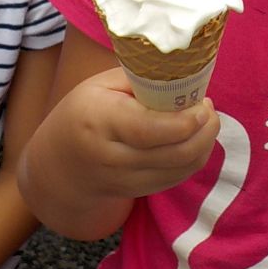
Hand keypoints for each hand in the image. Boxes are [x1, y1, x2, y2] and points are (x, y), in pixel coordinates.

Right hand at [47, 67, 220, 200]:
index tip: (202, 105)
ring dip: (204, 144)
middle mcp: (111, 157)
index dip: (182, 121)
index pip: (146, 129)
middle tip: (208, 108)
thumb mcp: (102, 85)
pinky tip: (196, 137)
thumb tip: (184, 76)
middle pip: (171, 154)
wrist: (59, 164)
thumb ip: (141, 79)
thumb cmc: (85, 111)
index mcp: (99, 120)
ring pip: (180, 169)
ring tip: (206, 119)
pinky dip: (195, 157)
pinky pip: (177, 178)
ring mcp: (125, 181)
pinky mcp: (138, 192)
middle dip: (203, 131)